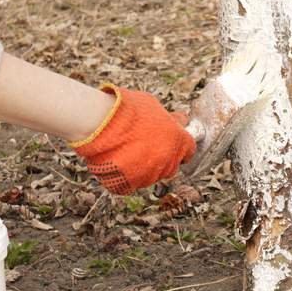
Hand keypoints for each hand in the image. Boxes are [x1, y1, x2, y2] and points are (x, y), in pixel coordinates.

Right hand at [69, 85, 195, 194]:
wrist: (102, 122)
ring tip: (128, 150)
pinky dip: (126, 174)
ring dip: (144, 166)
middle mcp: (169, 161)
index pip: (189, 149)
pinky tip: (118, 160)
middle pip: (171, 165)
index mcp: (180, 141)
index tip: (174, 143)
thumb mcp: (153, 106)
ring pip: (152, 175)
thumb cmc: (128, 110)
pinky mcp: (131, 185)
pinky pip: (132, 182)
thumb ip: (167, 118)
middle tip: (148, 145)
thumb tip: (177, 120)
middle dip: (163, 156)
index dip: (182, 146)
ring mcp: (150, 176)